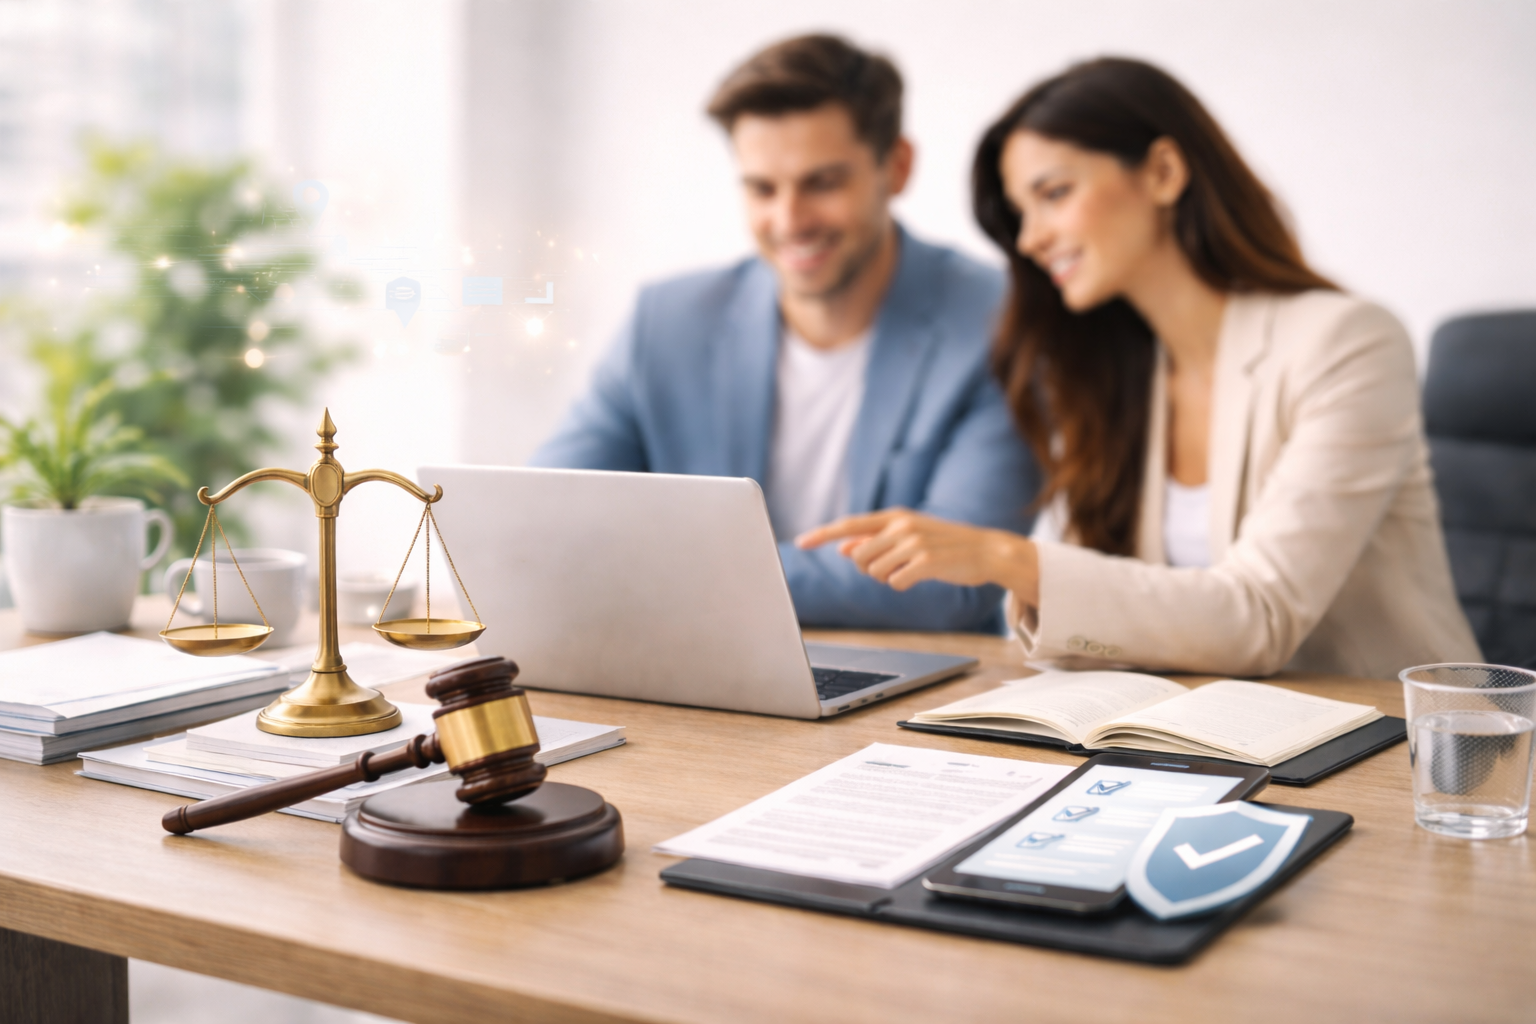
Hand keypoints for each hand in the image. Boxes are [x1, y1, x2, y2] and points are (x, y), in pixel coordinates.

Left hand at [796, 509, 1038, 603]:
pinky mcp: (926, 561)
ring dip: (889, 577)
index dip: (823, 534)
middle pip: (859, 557)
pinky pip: (896, 582)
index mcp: (894, 516)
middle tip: (897, 566)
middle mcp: (901, 525)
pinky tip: (921, 577)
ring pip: (875, 571)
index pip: (849, 524)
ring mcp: (914, 542)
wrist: (986, 551)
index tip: (800, 541)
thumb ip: (876, 542)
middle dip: (871, 569)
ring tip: (912, 569)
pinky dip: (904, 585)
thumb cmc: (943, 546)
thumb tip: (845, 549)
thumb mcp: (908, 538)